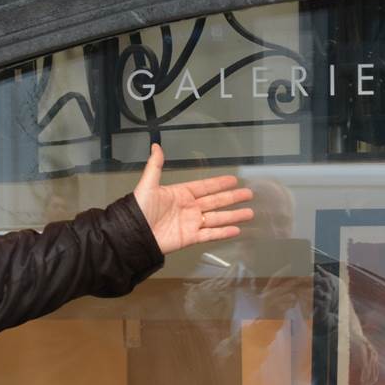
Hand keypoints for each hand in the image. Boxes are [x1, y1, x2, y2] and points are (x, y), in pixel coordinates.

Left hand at [132, 143, 254, 253]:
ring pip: (218, 218)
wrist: (135, 234)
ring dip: (234, 215)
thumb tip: (155, 146)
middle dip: (233, 198)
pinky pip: (211, 234)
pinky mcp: (191, 238)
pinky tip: (236, 230)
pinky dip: (224, 233)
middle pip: (216, 202)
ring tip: (250, 213)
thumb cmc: (139, 209)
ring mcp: (192, 223)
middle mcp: (189, 208)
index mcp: (181, 194)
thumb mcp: (148, 185)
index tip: (234, 180)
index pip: (205, 187)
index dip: (219, 183)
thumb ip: (155, 166)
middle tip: (249, 194)